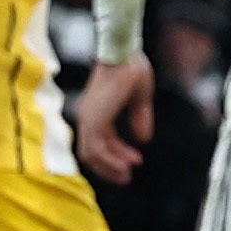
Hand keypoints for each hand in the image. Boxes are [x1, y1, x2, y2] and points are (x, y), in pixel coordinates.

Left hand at [73, 57, 153, 184]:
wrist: (124, 53)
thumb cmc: (131, 67)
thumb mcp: (140, 98)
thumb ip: (139, 117)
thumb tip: (143, 139)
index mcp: (96, 110)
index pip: (100, 141)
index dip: (116, 154)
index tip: (133, 163)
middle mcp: (87, 115)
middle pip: (91, 152)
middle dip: (109, 166)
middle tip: (126, 177)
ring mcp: (88, 117)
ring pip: (92, 153)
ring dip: (110, 165)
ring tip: (129, 172)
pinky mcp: (94, 119)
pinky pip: (97, 148)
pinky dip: (111, 158)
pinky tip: (128, 161)